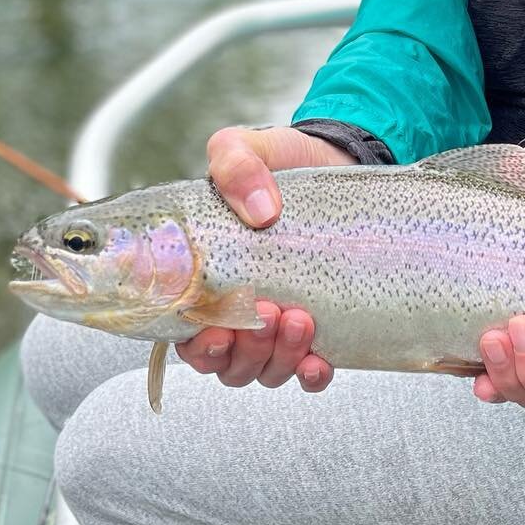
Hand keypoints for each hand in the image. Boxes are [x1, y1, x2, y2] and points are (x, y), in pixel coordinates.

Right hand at [176, 125, 352, 390]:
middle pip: (225, 362)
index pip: (187, 332)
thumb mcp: (248, 148)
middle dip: (244, 350)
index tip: (221, 328)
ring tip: (300, 320)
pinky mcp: (321, 326)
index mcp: (206, 276)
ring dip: (277, 358)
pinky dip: (310, 376)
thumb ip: (236, 165)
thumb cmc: (281, 161)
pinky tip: (319, 361)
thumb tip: (261, 211)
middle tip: (268, 314)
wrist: (337, 160)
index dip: (200, 344)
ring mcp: (278, 322)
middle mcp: (238, 308)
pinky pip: (307, 373)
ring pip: (263, 371)